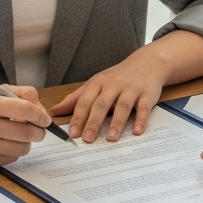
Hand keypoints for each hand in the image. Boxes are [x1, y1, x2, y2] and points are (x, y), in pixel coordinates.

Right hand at [0, 85, 49, 167]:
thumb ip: (23, 95)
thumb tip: (43, 113)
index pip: (25, 109)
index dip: (40, 115)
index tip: (45, 119)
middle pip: (28, 132)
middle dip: (39, 131)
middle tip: (37, 129)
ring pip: (23, 148)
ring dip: (25, 142)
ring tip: (15, 135)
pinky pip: (12, 159)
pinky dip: (13, 151)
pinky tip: (2, 143)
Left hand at [50, 47, 171, 142]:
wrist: (147, 63)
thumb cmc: (118, 76)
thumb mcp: (96, 83)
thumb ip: (76, 98)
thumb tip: (55, 111)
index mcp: (98, 82)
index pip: (85, 101)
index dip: (79, 117)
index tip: (73, 133)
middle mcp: (114, 84)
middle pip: (102, 104)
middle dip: (94, 122)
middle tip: (88, 139)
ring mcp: (131, 89)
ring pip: (122, 107)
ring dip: (116, 123)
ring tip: (111, 139)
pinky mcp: (147, 94)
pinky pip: (143, 108)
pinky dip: (140, 120)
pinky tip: (136, 131)